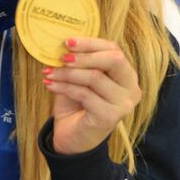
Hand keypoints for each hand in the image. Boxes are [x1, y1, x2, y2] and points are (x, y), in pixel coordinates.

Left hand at [45, 37, 140, 154]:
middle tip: (61, 57)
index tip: (67, 42)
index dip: (91, 43)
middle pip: (114, 60)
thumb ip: (79, 63)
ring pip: (94, 77)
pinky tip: (50, 85)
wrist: (73, 137)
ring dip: (66, 73)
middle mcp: (131, 89)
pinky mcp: (110, 116)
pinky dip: (63, 87)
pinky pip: (84, 94)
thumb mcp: (79, 79)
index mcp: (126, 75)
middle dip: (84, 56)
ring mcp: (123, 104)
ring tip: (48, 73)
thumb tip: (64, 45)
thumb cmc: (77, 105)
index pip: (114, 50)